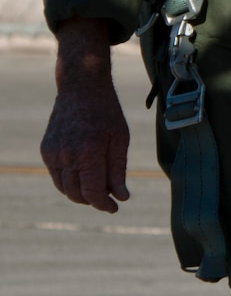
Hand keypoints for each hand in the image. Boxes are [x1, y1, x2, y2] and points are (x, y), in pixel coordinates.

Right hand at [41, 18, 130, 213]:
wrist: (81, 87)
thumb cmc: (106, 112)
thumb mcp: (120, 138)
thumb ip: (118, 170)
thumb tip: (120, 196)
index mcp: (88, 153)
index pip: (93, 192)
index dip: (104, 204)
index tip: (115, 208)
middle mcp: (66, 156)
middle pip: (77, 194)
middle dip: (93, 200)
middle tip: (109, 198)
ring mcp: (53, 154)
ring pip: (64, 188)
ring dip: (80, 193)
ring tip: (99, 187)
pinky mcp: (46, 150)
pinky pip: (57, 176)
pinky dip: (70, 181)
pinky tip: (85, 174)